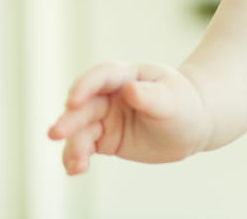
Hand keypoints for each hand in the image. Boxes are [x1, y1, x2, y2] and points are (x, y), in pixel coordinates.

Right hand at [47, 61, 212, 174]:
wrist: (191, 127)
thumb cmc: (184, 106)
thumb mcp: (173, 101)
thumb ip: (151, 96)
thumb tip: (130, 89)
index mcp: (128, 76)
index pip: (102, 76)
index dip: (85, 85)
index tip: (73, 100)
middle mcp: (112, 95)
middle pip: (84, 105)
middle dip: (69, 119)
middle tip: (55, 133)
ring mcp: (106, 117)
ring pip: (80, 129)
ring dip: (72, 145)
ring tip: (75, 164)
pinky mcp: (104, 138)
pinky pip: (84, 147)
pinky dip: (76, 158)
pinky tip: (76, 170)